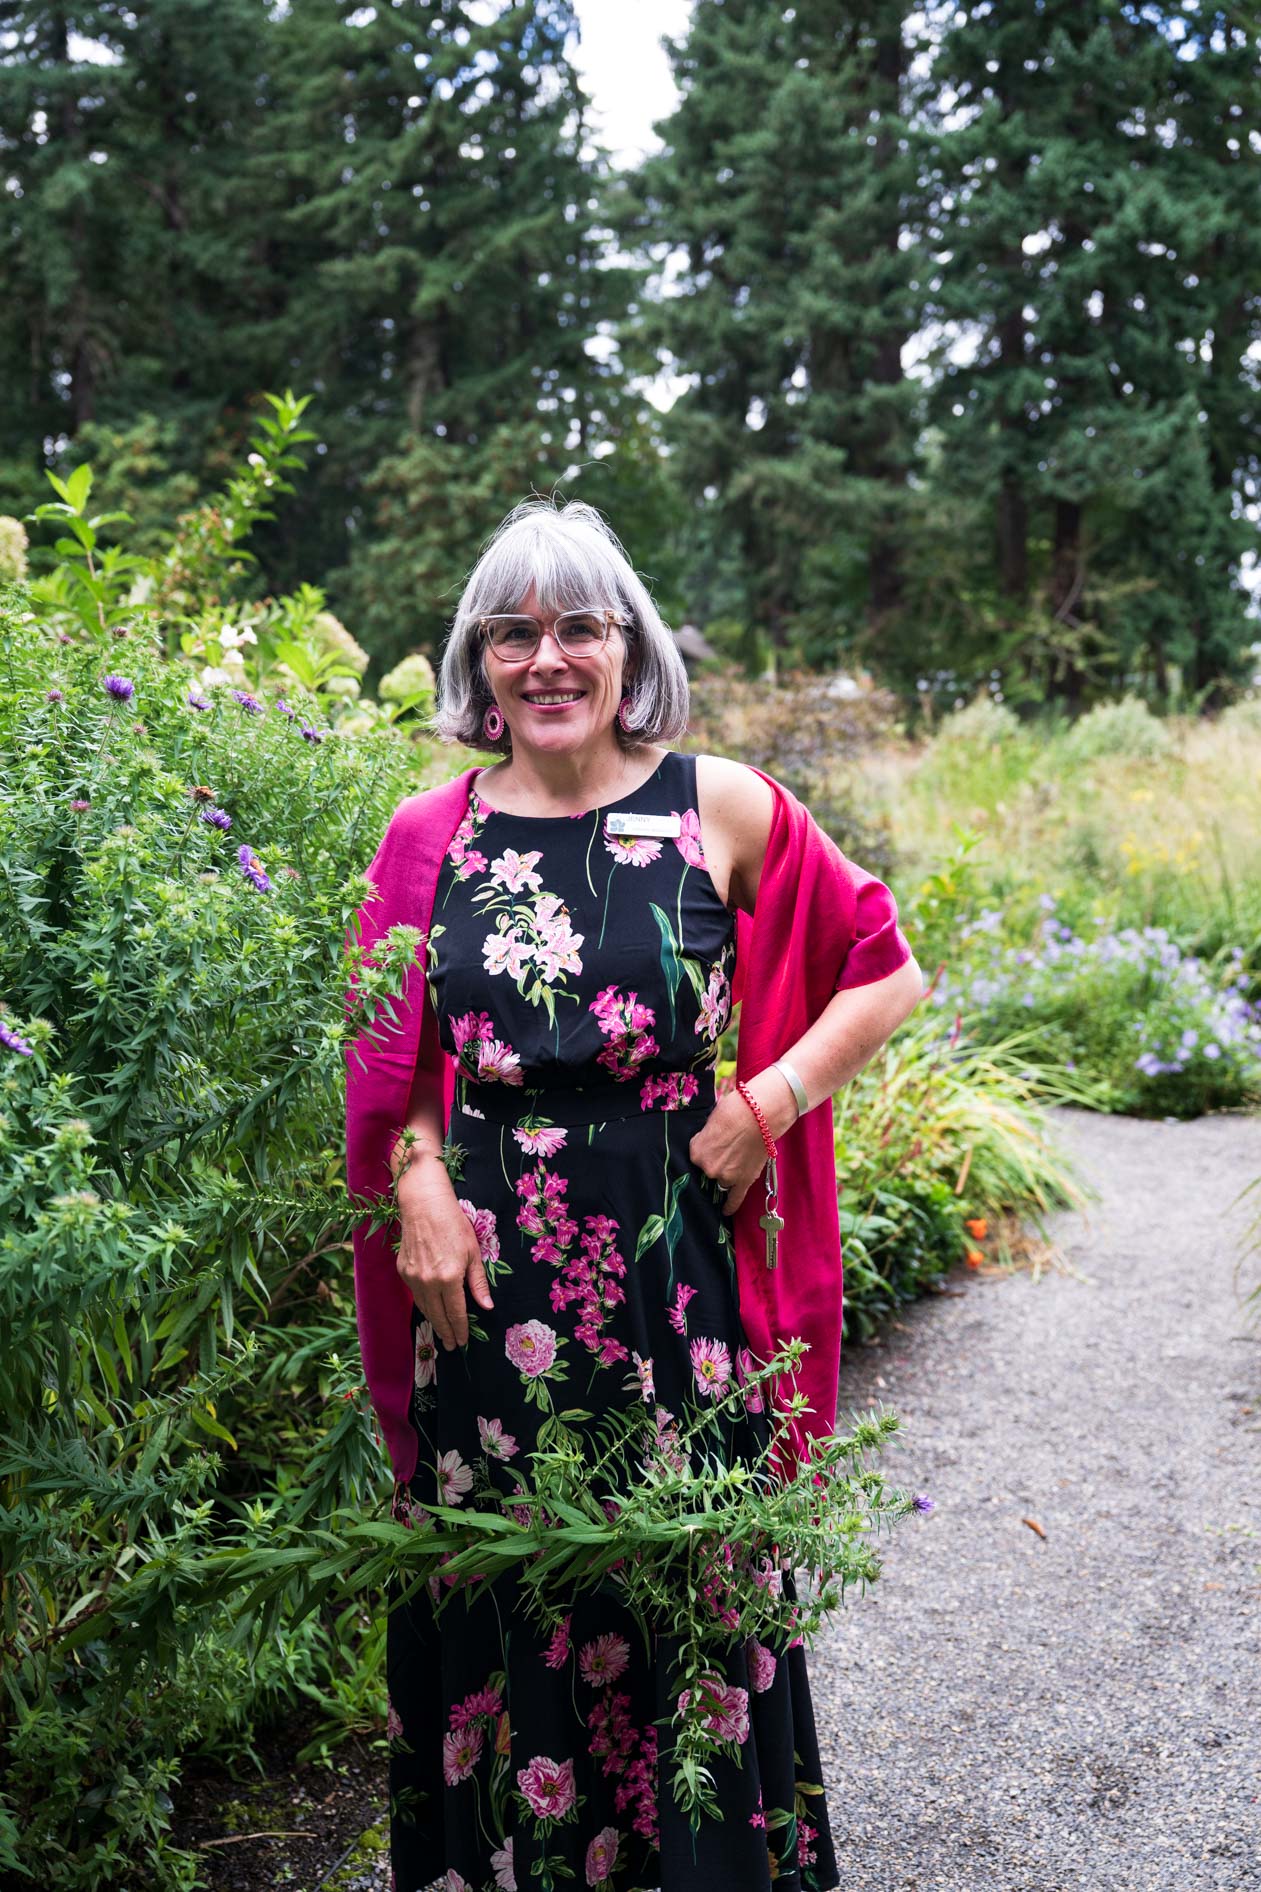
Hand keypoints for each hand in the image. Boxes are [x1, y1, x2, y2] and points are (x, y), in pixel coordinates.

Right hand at [394, 1156, 493, 1349]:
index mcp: (449, 1277)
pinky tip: (431, 1309)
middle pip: (438, 1315)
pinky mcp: (403, 1271)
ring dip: (434, 1321)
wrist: (423, 1205)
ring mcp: (413, 1277)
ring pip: (424, 1307)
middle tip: (452, 1346)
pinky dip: (424, 1304)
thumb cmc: (453, 1224)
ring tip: (442, 1332)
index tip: (463, 1341)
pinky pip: (416, 1294)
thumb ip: (477, 1282)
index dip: (460, 1329)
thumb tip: (486, 1306)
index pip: (456, 1313)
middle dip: (446, 1332)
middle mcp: (428, 1281)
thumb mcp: (473, 1252)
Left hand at [688, 1070, 795, 1215]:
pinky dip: (730, 1206)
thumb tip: (710, 1142)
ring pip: (722, 1180)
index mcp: (696, 1152)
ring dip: (726, 1173)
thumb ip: (707, 1137)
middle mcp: (708, 1168)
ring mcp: (727, 1177)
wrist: (762, 1113)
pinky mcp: (744, 1181)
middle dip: (716, 1160)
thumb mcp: (712, 1121)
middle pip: (708, 1169)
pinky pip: (735, 1199)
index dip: (706, 1148)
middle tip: (728, 1146)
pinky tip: (726, 1212)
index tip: (715, 1142)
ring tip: (736, 1159)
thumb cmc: (736, 1109)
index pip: (696, 1155)